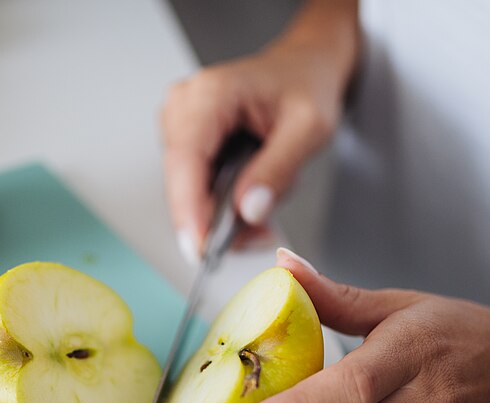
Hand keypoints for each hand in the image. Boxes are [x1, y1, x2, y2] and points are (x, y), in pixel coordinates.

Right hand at [160, 4, 357, 260]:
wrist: (304, 68)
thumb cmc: (306, 85)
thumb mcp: (309, 128)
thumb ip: (278, 170)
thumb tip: (247, 211)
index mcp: (211, 93)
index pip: (185, 160)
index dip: (189, 209)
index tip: (202, 247)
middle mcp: (185, 106)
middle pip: (181, 181)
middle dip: (213, 219)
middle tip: (256, 237)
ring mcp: (180, 124)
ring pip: (187, 190)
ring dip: (221, 214)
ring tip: (263, 211)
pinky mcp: (187, 142)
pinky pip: (194, 186)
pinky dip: (221, 204)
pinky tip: (250, 201)